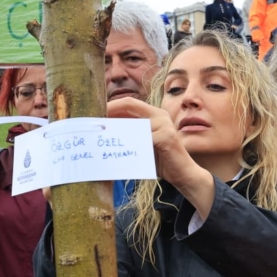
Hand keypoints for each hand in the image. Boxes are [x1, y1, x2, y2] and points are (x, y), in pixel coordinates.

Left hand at [106, 97, 215, 216]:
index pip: (129, 103)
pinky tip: (118, 150)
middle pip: (130, 105)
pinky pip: (142, 138)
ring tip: (101, 136)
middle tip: (93, 122)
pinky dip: (129, 143)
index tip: (95, 113)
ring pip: (133, 122)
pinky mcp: (166, 137)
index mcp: (154, 114)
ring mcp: (164, 125)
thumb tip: (105, 133)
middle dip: (109, 112)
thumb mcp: (143, 144)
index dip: (111, 105)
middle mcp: (160, 115)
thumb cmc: (161, 160)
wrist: (184, 174)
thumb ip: (130, 135)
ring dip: (116, 129)